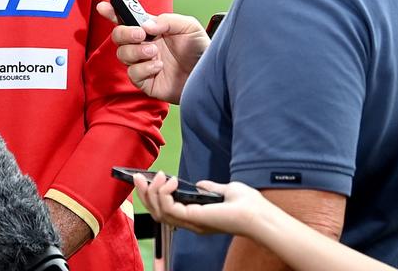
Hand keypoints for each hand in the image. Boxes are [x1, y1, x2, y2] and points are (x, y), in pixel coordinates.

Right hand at [98, 2, 207, 103]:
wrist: (210, 75)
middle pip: (118, 36)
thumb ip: (167, 20)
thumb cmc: (200, 50)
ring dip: (136, 51)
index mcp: (151, 29)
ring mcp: (143, 64)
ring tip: (154, 52)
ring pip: (122, 54)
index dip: (112, 12)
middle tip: (140, 34)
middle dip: (124, 33)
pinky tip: (158, 67)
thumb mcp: (188, 26)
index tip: (103, 7)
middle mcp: (144, 45)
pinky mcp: (146, 82)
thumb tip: (147, 25)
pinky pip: (133, 74)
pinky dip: (144, 68)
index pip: (127, 19)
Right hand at [134, 172, 268, 237]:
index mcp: (195, 217)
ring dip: (151, 192)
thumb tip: (199, 184)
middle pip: (156, 213)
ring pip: (158, 212)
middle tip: (137, 177)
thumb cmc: (248, 205)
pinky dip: (164, 193)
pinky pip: (167, 207)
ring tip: (158, 175)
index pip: (165, 211)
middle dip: (144, 195)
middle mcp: (190, 223)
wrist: (260, 214)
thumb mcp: (225, 191)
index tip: (144, 179)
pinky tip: (170, 180)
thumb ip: (209, 188)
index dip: (152, 197)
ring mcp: (190, 222)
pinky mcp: (193, 218)